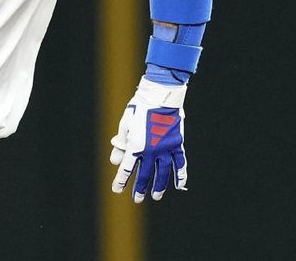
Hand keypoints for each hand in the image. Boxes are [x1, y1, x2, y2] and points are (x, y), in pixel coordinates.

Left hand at [109, 77, 187, 201]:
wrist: (160, 96)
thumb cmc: (138, 108)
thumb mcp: (125, 125)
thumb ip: (121, 144)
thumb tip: (115, 161)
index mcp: (135, 145)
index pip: (126, 168)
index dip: (121, 180)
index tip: (117, 189)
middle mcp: (151, 151)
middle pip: (144, 174)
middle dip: (139, 188)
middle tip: (137, 199)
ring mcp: (166, 149)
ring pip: (163, 173)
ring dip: (159, 186)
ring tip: (156, 196)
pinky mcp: (177, 145)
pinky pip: (180, 164)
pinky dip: (180, 175)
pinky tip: (179, 185)